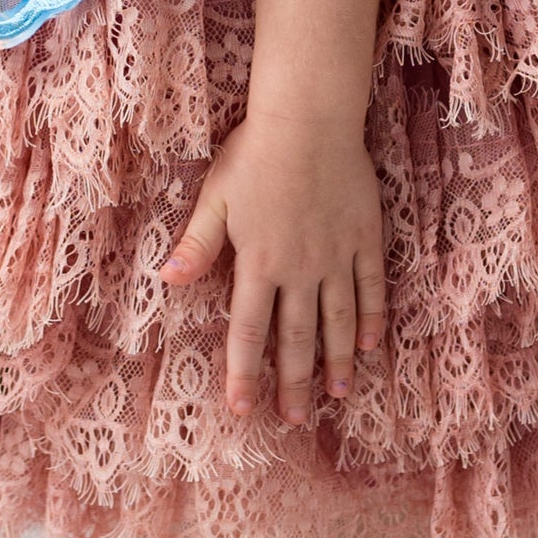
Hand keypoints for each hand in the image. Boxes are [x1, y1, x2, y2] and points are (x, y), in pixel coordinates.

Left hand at [164, 109, 386, 420]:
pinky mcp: (364, 237)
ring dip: (337, 361)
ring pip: (337, 320)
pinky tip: (370, 343)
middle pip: (296, 338)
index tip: (243, 409)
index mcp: (259, 263)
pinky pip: (370, 286)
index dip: (244, 373)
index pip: (249, 331)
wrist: (309, 119)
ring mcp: (336, 255)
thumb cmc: (254, 154)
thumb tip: (167, 282)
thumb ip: (197, 245)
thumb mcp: (214, 198)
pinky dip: (370, 317)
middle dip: (293, 383)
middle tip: (294, 418)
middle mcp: (300, 269)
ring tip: (339, 394)